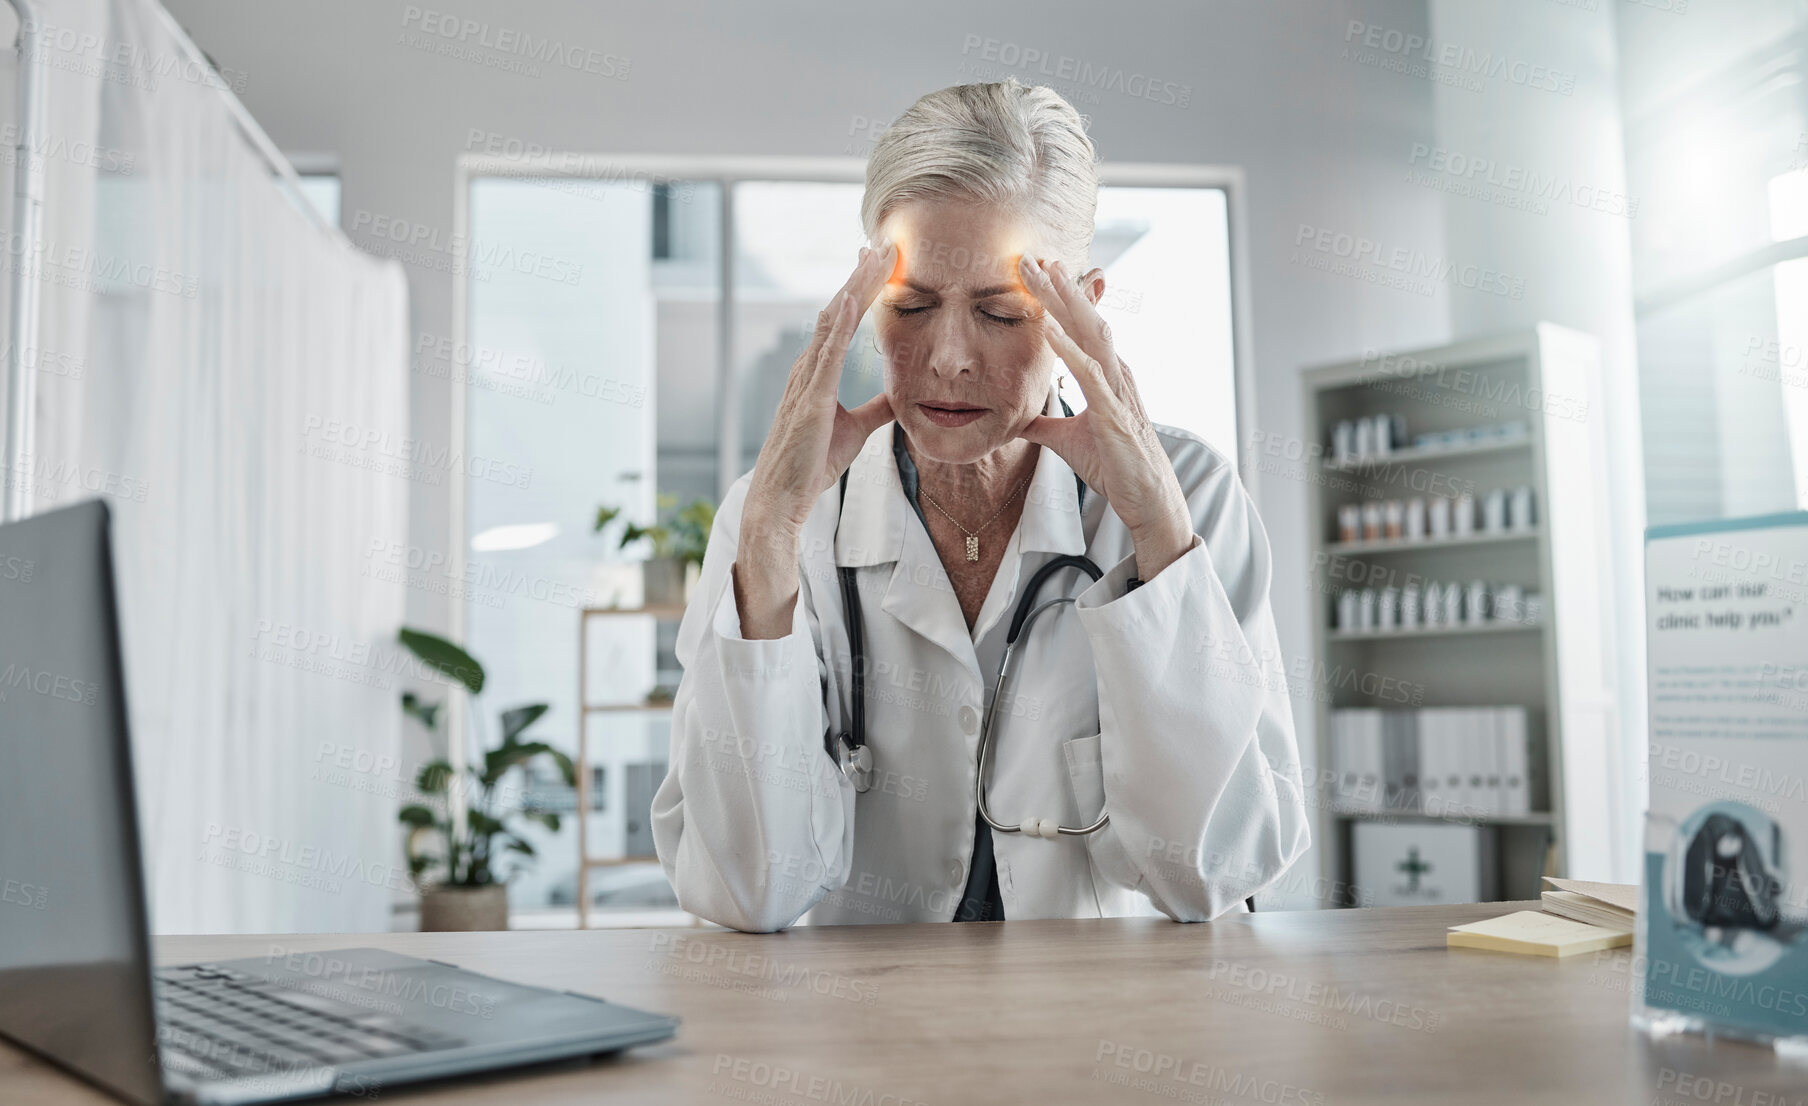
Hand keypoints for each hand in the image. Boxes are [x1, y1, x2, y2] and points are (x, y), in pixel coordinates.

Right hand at [744, 242, 897, 537]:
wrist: (782, 497)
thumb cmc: (811, 464)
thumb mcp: (856, 430)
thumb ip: (876, 408)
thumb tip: (900, 396)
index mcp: (817, 372)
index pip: (843, 320)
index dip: (862, 290)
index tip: (880, 262)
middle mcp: (808, 367)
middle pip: (837, 309)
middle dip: (859, 276)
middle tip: (880, 243)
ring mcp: (806, 379)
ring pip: (833, 321)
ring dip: (854, 287)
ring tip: (874, 257)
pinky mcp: (810, 398)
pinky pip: (826, 353)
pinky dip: (839, 323)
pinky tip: (852, 298)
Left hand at [1014, 257, 1194, 573]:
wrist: (1145, 498)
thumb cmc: (1113, 466)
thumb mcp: (1066, 440)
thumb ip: (1043, 423)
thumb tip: (1016, 417)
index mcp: (1105, 373)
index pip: (1078, 326)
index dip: (1058, 297)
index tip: (1036, 270)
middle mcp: (1114, 371)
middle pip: (1084, 318)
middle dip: (1058, 286)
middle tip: (1031, 255)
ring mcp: (1117, 388)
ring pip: (1091, 333)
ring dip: (1065, 303)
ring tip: (1043, 275)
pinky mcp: (1113, 411)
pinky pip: (1089, 373)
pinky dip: (1068, 348)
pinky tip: (1048, 329)